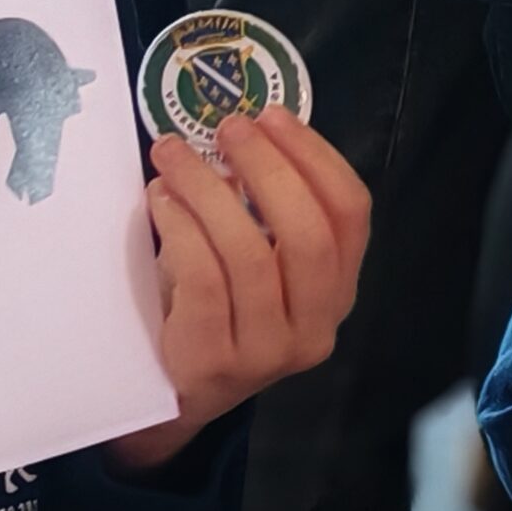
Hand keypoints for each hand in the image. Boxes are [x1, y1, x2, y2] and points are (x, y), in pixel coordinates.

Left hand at [110, 108, 368, 469]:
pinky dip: (183, 230)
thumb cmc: (209, 308)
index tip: (272, 115)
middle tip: (227, 128)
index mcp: (336, 291)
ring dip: (209, 191)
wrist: (169, 395)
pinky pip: (206, 281)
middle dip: (268, 168)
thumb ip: (258, 207)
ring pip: (251, 255)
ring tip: (172, 156)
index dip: (316, 157)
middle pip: (309, 234)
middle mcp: (317, 326)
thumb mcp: (249, 256)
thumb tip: (239, 132)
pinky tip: (161, 201)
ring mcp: (270, 352)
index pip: (350, 215)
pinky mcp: (217, 362)